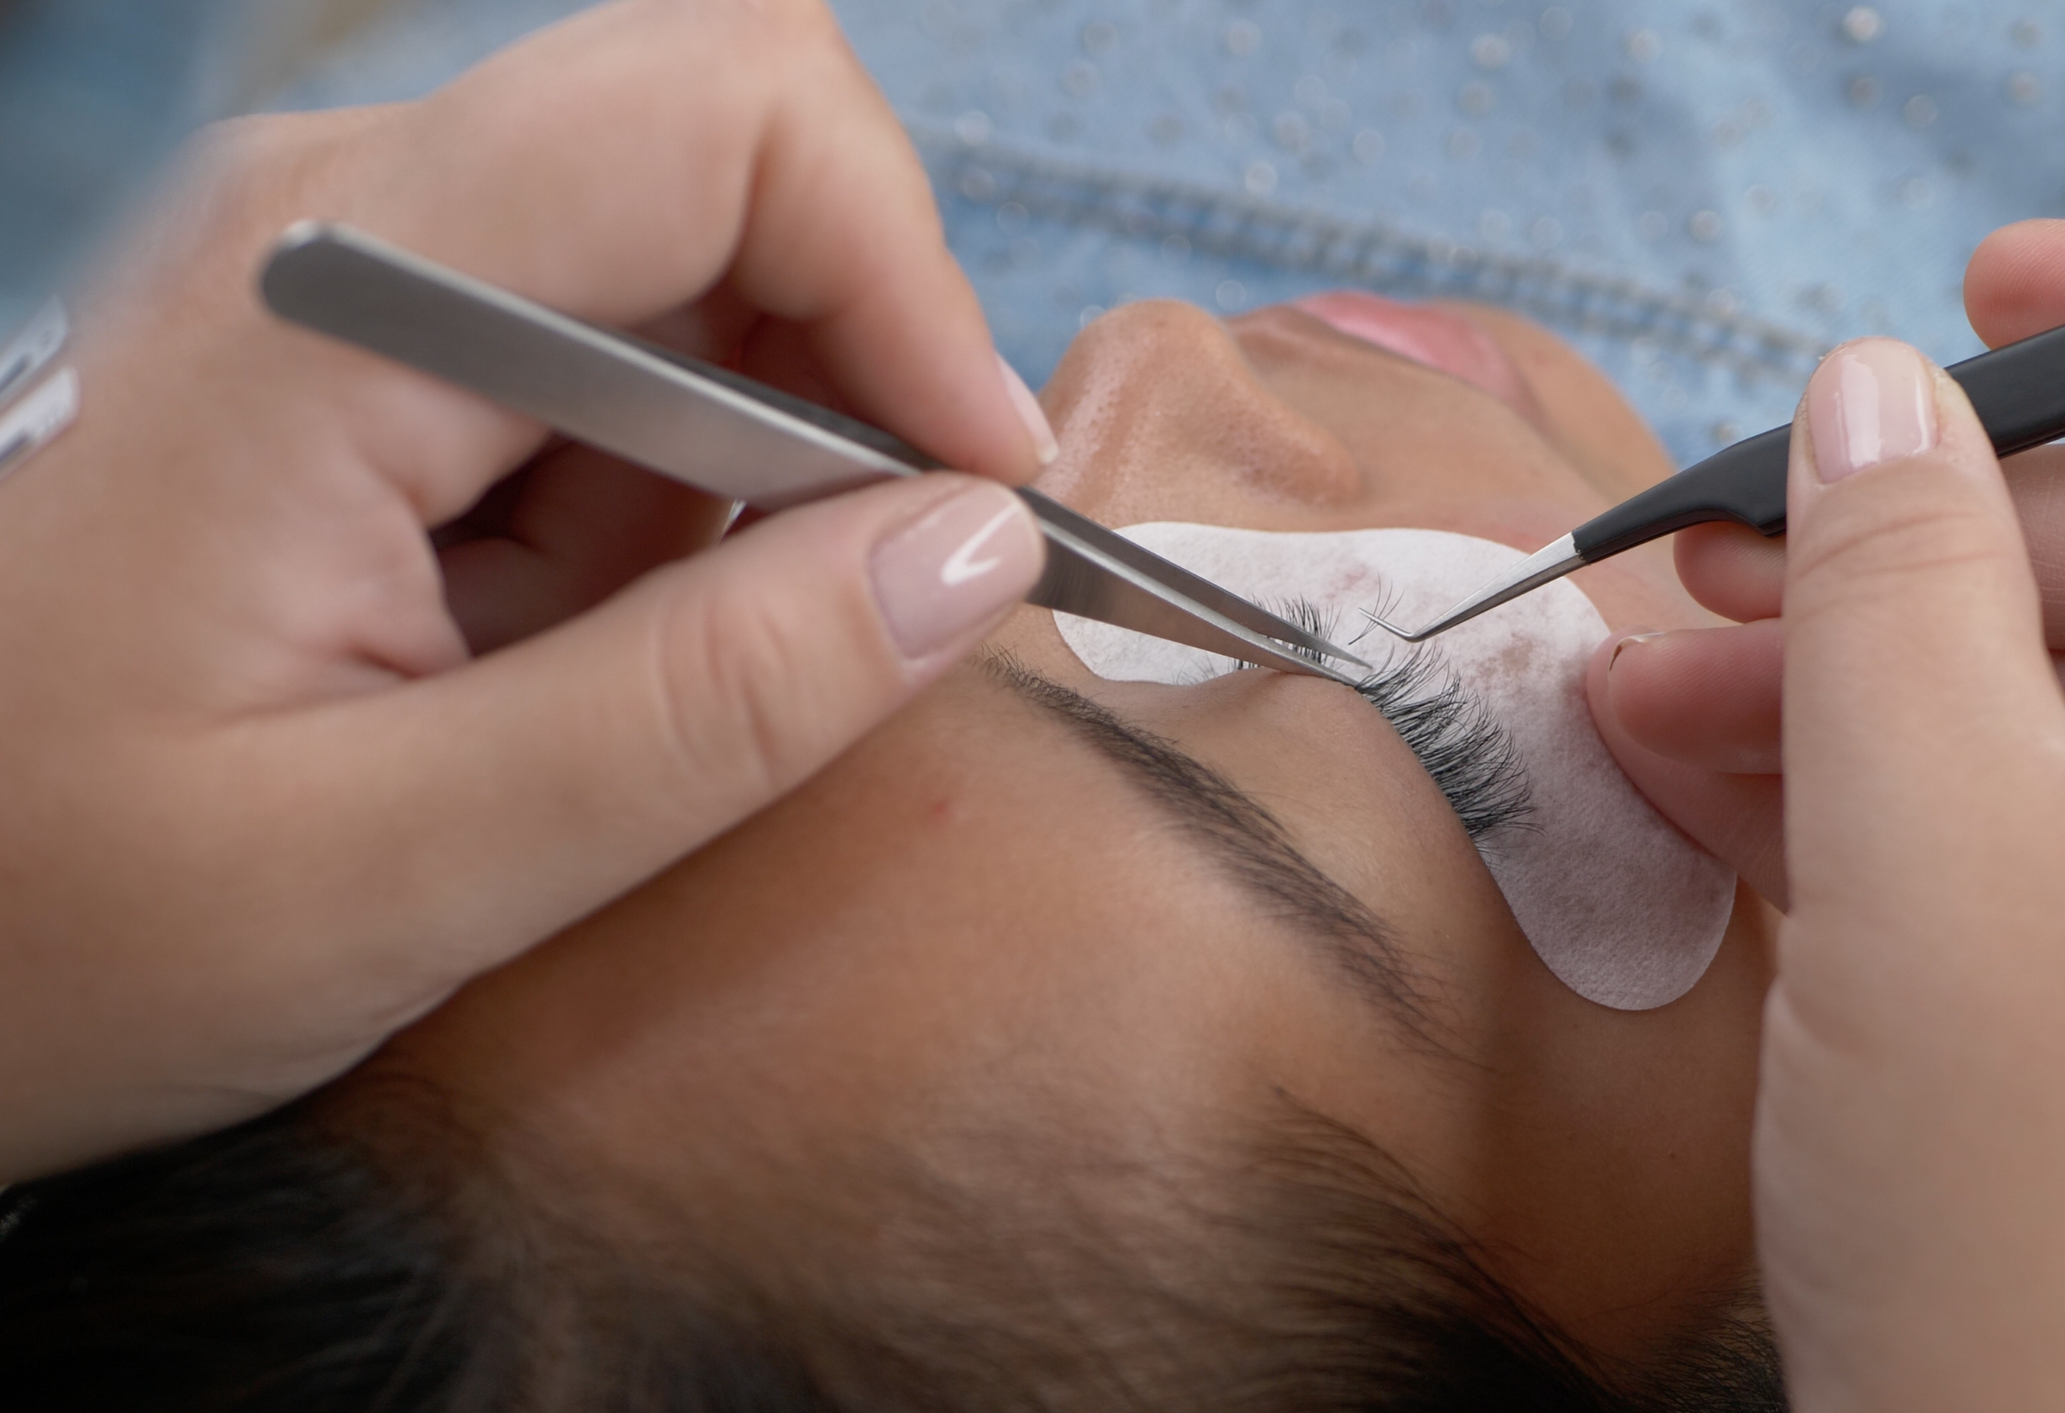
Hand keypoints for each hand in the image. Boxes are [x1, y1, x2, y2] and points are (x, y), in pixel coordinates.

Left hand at [0, 0, 1050, 1179]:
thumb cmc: (45, 921)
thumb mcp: (396, 870)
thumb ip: (708, 707)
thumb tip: (975, 549)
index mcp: (334, 295)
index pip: (725, 114)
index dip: (906, 277)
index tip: (978, 491)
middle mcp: (348, 223)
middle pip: (733, 154)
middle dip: (857, 366)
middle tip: (859, 594)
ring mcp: (363, 276)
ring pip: (702, 262)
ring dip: (765, 456)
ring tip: (650, 665)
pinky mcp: (385, 354)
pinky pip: (628, 360)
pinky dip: (684, 498)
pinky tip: (579, 647)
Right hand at [1623, 231, 2064, 1407]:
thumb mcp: (1945, 854)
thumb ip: (1898, 585)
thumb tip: (1868, 401)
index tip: (1974, 302)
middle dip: (1938, 543)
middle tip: (1734, 546)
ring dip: (1864, 679)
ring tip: (1656, 683)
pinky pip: (2046, 842)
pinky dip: (1884, 799)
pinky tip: (1705, 781)